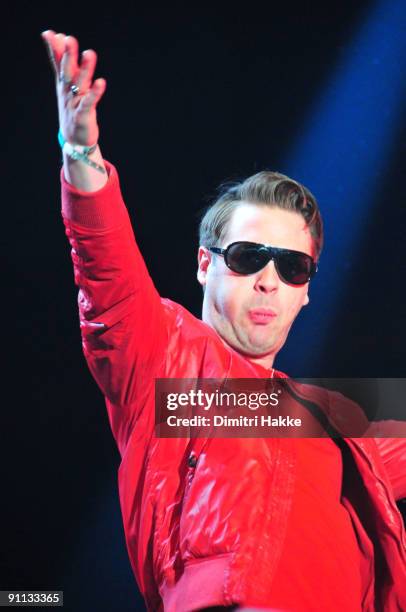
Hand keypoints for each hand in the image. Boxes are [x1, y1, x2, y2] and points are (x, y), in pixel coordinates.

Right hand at [41, 30, 105, 146]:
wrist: (74, 140)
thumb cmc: (73, 108)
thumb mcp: (67, 85)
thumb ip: (63, 62)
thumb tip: (61, 36)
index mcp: (64, 83)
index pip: (57, 64)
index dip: (54, 49)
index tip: (50, 33)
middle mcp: (68, 91)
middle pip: (67, 71)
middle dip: (68, 55)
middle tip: (68, 39)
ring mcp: (75, 103)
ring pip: (80, 84)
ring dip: (85, 68)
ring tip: (89, 53)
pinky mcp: (84, 115)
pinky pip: (89, 102)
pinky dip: (95, 93)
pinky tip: (101, 82)